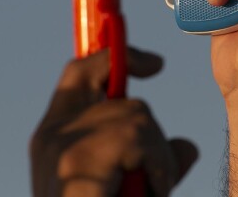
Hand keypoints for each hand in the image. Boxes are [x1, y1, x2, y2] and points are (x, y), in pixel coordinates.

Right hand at [30, 47, 197, 196]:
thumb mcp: (128, 189)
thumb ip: (152, 163)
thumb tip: (187, 147)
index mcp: (54, 136)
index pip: (80, 72)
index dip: (116, 55)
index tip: (156, 65)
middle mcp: (51, 134)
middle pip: (123, 97)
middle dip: (153, 135)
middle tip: (155, 179)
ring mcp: (60, 144)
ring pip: (139, 117)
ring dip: (157, 158)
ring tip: (148, 193)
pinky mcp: (77, 160)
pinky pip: (138, 137)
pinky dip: (156, 166)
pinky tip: (149, 193)